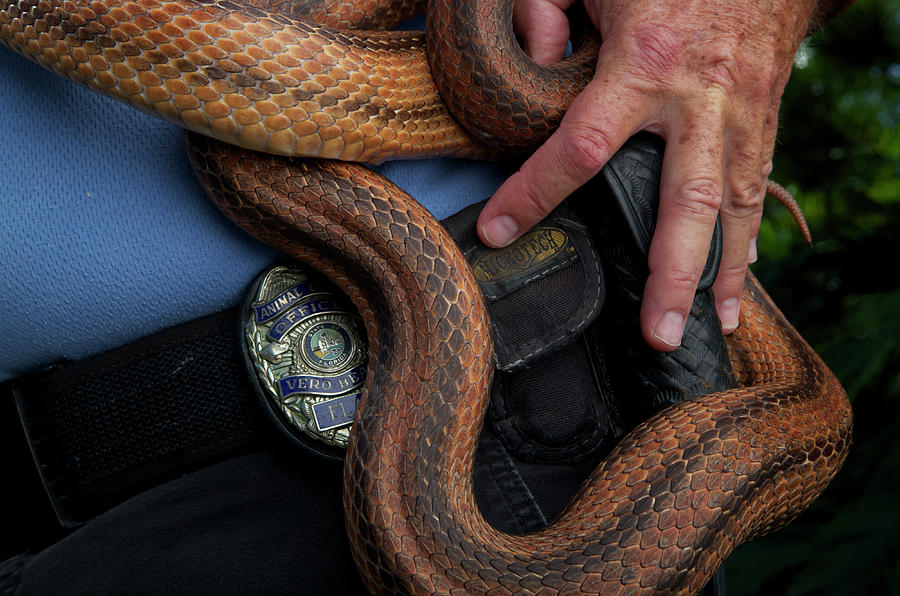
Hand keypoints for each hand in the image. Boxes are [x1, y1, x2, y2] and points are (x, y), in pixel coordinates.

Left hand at [477, 0, 817, 350]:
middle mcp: (698, 99)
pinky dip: (748, 244)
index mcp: (644, 61)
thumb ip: (548, 11)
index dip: (535, 193)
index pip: (581, 146)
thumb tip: (534, 62)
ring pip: (733, 207)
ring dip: (722, 275)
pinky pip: (756, 192)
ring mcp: (740, 114)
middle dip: (670, 274)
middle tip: (655, 336)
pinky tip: (736, 289)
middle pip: (685, 203)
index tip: (498, 233)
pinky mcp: (766, 118)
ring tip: (708, 330)